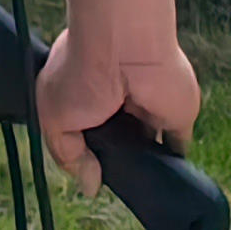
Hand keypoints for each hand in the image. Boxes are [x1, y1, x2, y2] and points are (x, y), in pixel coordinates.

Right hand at [38, 23, 201, 190]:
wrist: (121, 45)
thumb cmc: (79, 69)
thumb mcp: (52, 116)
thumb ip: (68, 154)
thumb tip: (89, 184)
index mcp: (85, 95)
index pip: (87, 129)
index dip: (85, 150)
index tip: (86, 170)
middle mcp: (117, 101)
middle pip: (117, 139)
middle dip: (114, 158)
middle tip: (109, 179)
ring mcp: (148, 109)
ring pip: (146, 145)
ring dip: (143, 161)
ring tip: (136, 183)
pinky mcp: (178, 117)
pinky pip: (177, 147)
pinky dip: (173, 163)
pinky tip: (166, 177)